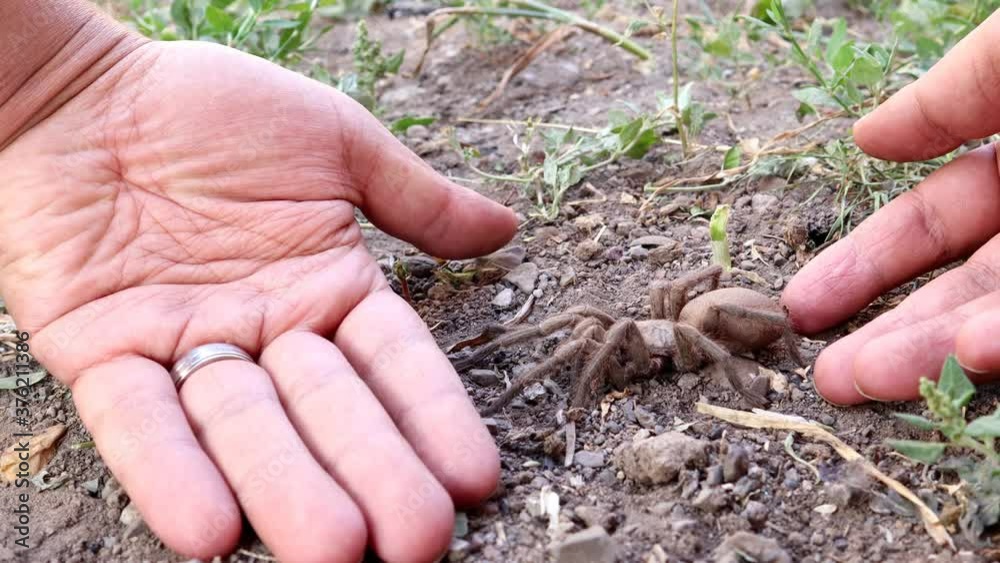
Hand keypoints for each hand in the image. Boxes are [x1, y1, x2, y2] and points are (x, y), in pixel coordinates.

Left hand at [0, 39, 516, 560]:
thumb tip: (506, 226)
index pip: (394, 366)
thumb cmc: (211, 108)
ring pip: (241, 430)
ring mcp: (183, 347)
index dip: (431, 420)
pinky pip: (138, 420)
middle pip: (327, 415)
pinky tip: (212, 531)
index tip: (473, 477)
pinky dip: (169, 471)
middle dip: (373, 477)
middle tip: (415, 541)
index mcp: (328, 286)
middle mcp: (266, 331)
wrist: (80, 92)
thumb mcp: (334, 141)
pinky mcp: (99, 353)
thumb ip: (415, 197)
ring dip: (283, 491)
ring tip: (332, 549)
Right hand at [782, 11, 999, 404]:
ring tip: (859, 384)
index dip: (866, 262)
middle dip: (888, 332)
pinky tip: (967, 354)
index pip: (938, 220)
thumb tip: (869, 136)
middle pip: (963, 287)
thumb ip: (957, 90)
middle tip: (825, 380)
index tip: (800, 304)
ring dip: (933, 354)